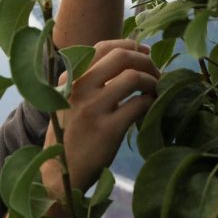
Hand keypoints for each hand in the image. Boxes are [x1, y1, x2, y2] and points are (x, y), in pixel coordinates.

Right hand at [43, 39, 159, 193]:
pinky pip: (139, 104)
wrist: (61, 171)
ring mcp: (93, 108)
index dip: (130, 46)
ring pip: (133, 77)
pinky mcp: (108, 129)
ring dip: (152, 81)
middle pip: (121, 57)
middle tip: (156, 73)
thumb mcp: (70, 100)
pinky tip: (151, 108)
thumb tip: (131, 57)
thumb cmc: (70, 134)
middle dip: (146, 61)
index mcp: (69, 77)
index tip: (145, 53)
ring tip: (156, 91)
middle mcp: (78, 88)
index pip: (103, 47)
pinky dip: (151, 102)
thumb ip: (91, 80)